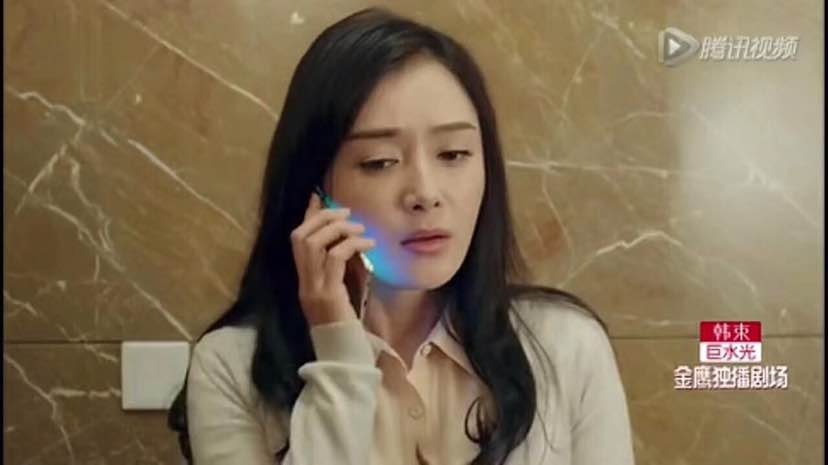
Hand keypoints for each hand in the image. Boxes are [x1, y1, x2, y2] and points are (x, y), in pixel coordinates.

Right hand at [291, 193, 375, 325]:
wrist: (345, 357)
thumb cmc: (349, 327)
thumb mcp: (346, 292)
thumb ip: (345, 268)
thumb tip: (354, 242)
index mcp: (306, 282)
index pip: (297, 241)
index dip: (307, 216)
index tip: (319, 197)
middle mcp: (305, 284)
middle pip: (301, 236)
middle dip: (323, 218)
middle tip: (346, 212)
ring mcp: (313, 289)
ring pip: (314, 244)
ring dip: (337, 229)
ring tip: (359, 228)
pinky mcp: (328, 296)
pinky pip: (335, 259)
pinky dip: (351, 245)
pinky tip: (368, 245)